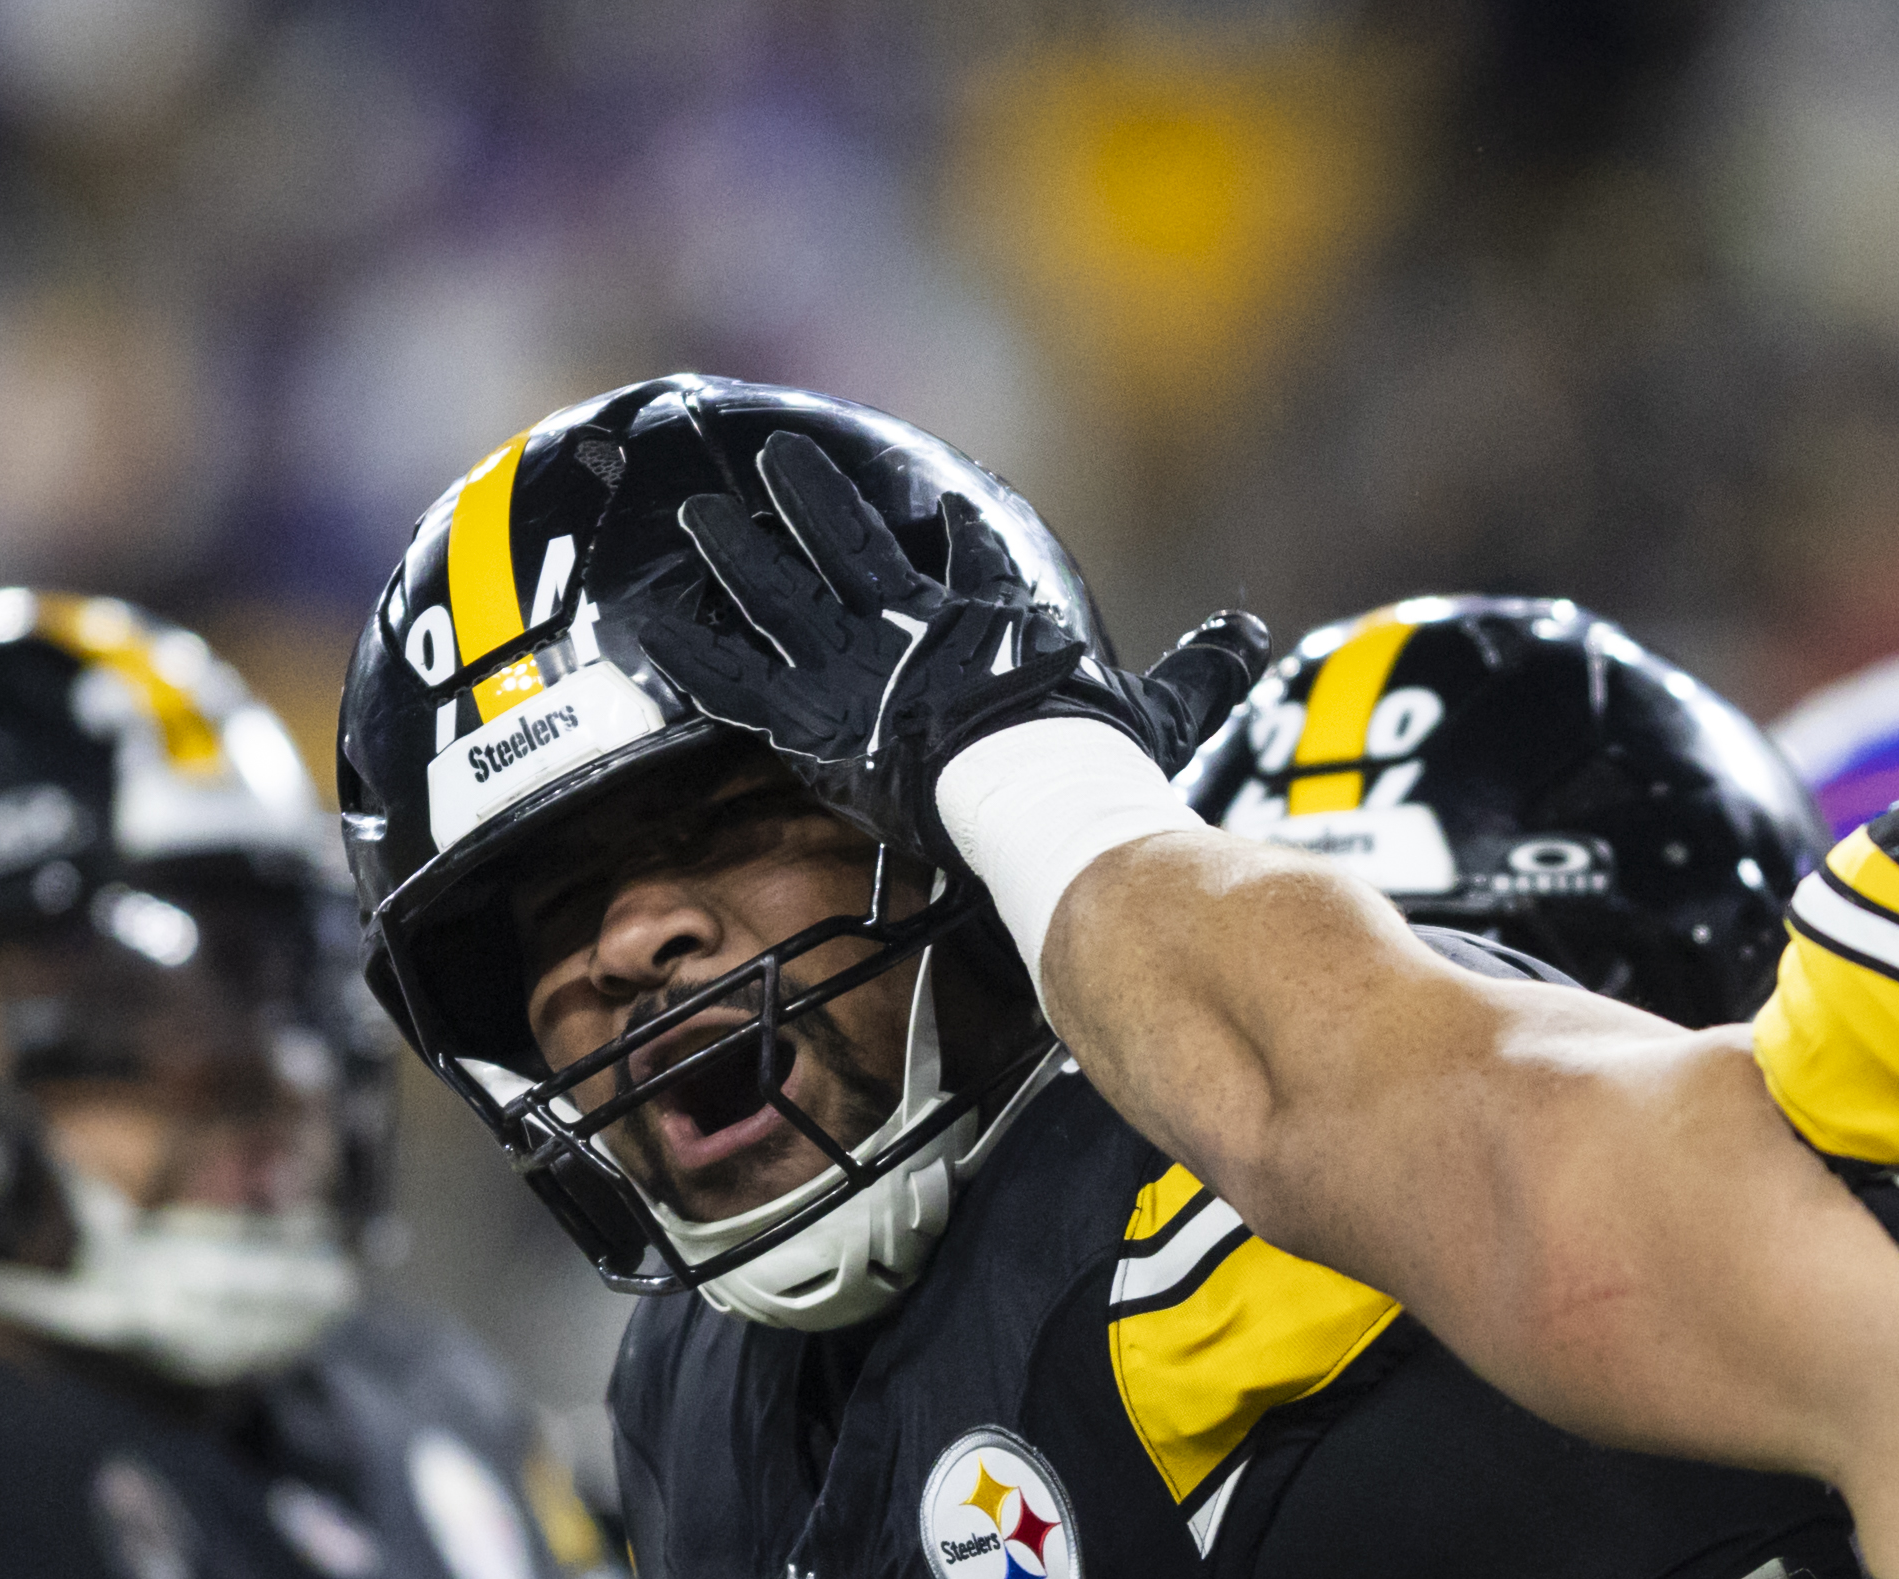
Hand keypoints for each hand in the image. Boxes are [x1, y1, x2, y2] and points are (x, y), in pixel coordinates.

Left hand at [643, 432, 1265, 863]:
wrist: (1045, 796)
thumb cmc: (1102, 766)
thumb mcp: (1162, 709)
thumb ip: (1199, 672)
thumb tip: (1251, 632)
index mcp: (990, 624)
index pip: (957, 558)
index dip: (927, 527)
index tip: (915, 499)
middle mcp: (915, 631)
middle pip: (852, 551)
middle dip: (809, 507)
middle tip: (771, 461)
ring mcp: (859, 669)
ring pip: (782, 598)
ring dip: (736, 553)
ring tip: (695, 515)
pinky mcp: (815, 719)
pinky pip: (736, 681)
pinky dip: (691, 651)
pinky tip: (647, 621)